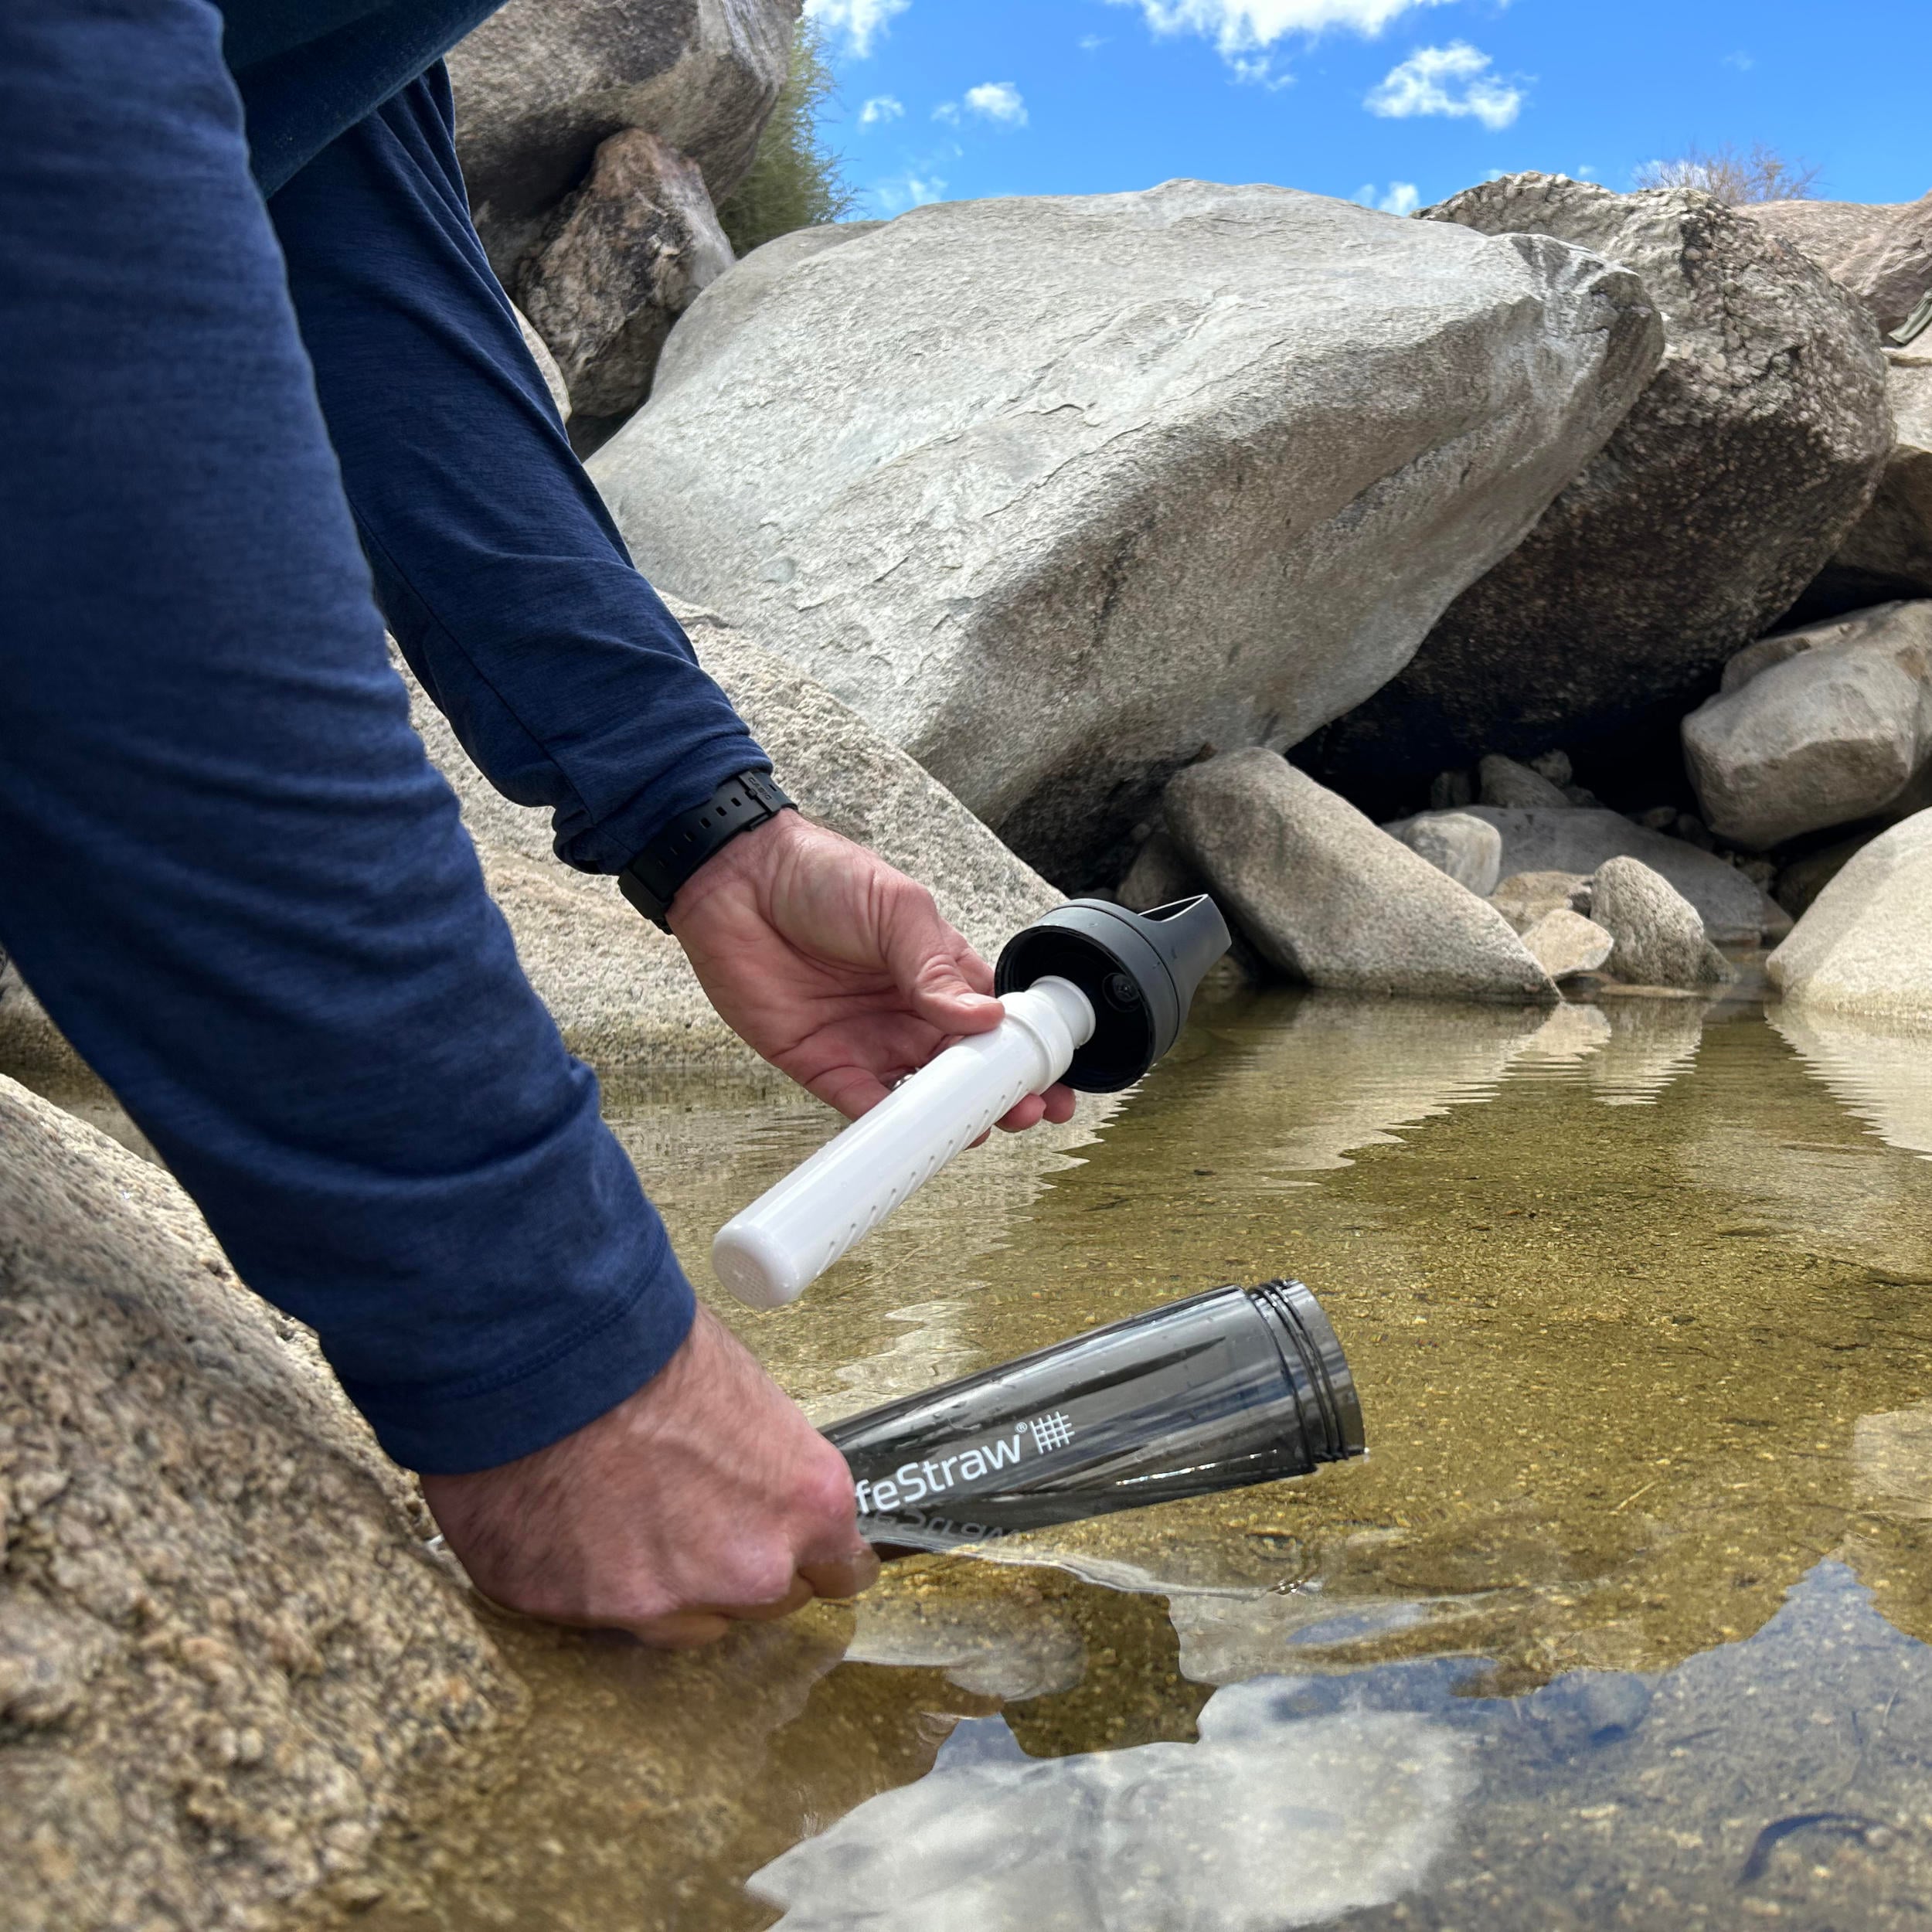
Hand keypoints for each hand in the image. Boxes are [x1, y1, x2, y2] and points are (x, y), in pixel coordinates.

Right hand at [420, 1307, 876, 1646]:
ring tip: (629, 1518)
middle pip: (765, 1599)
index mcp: (804, 1506)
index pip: (842, 1570)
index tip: (802, 1549)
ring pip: (687, 1621)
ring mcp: (662, 1604)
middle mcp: (746, 1570)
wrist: (547, 1354)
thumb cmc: (651, 1350)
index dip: (817, 1553)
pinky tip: (572, 1522)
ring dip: (671, 1585)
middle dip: (741, 1565)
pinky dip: (592, 1579)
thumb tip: (755, 1482)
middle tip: (698, 1513)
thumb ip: (768, 1466)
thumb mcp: (748, 1392)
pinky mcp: (581, 1614)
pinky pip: (602, 1611)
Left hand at [668, 811, 1076, 1130]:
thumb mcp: (896, 909)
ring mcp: (867, 1041)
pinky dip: (886, 1127)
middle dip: (1001, 1096)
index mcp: (939, 970)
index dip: (1025, 1053)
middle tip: (1027, 1114)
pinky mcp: (820, 1062)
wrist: (736, 880)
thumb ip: (936, 967)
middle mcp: (909, 1012)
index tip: (1053, 1080)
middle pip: (967, 1070)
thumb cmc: (821, 876)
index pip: (995, 1022)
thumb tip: (986, 1019)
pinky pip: (859, 1105)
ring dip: (950, 1119)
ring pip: (921, 1098)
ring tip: (980, 1130)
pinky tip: (912, 1136)